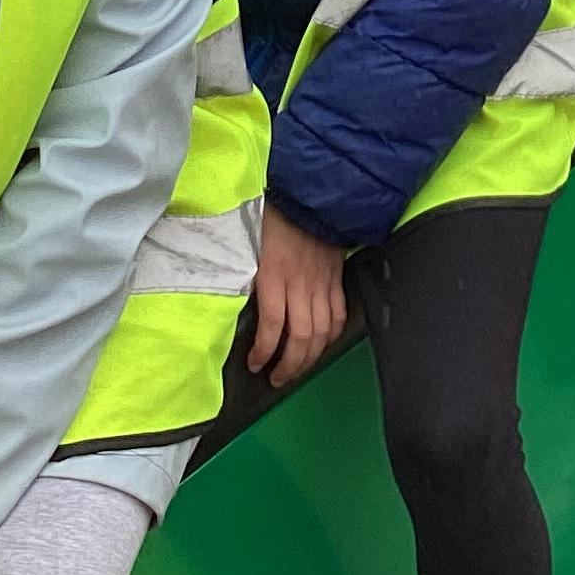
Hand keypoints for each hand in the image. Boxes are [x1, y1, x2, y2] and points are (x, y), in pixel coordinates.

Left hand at [248, 204, 345, 386]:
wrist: (311, 195)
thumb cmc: (274, 217)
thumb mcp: (249, 244)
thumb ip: (246, 274)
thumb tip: (236, 303)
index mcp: (274, 275)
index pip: (272, 325)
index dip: (264, 351)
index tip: (254, 364)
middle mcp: (300, 284)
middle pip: (300, 337)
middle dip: (289, 365)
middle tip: (277, 379)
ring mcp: (322, 284)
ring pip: (321, 332)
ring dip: (310, 357)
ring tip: (297, 370)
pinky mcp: (336, 280)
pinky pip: (338, 315)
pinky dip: (331, 336)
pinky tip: (321, 345)